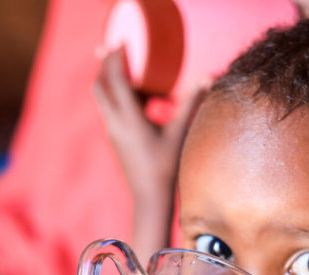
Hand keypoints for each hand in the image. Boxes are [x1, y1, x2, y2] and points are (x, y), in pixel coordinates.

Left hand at [93, 47, 208, 262]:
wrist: (149, 197)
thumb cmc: (164, 167)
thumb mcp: (178, 133)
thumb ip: (191, 103)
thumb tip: (208, 79)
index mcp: (128, 118)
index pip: (114, 79)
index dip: (115, 58)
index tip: (121, 42)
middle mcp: (114, 124)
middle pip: (100, 86)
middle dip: (106, 66)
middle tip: (117, 51)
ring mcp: (112, 132)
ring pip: (103, 99)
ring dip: (112, 82)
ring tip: (131, 72)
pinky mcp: (115, 139)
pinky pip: (111, 111)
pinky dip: (118, 99)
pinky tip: (139, 100)